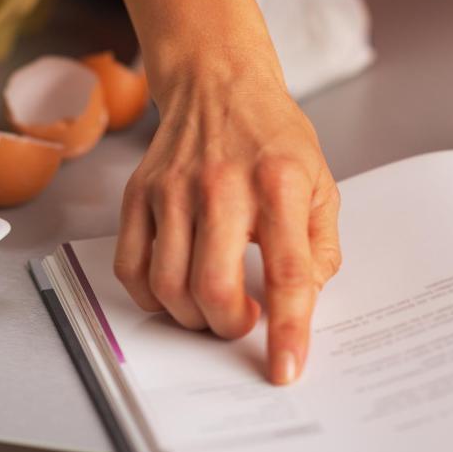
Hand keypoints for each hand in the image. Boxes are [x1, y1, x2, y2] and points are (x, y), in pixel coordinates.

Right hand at [114, 61, 340, 385]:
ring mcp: (173, 188)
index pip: (288, 270)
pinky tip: (176, 289)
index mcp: (280, 182)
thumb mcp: (321, 183)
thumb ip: (320, 246)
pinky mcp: (138, 192)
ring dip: (192, 316)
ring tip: (213, 305)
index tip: (286, 369)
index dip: (289, 328)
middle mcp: (222, 184)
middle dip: (229, 326)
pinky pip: (131, 267)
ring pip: (168, 285)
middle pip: (213, 286)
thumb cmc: (273, 137)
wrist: (218, 83)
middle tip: (243, 322)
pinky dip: (151, 296)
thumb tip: (303, 299)